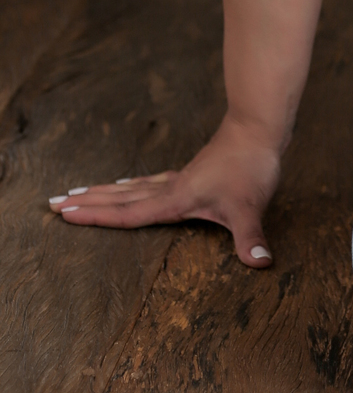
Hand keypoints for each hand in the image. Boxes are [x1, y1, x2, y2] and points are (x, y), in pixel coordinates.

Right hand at [46, 114, 282, 268]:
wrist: (258, 128)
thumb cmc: (251, 167)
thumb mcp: (250, 207)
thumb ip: (251, 237)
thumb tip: (260, 263)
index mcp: (175, 199)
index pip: (127, 213)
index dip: (96, 216)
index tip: (65, 213)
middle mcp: (171, 188)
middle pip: (120, 197)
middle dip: (87, 203)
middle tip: (52, 204)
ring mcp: (179, 178)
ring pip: (132, 188)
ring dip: (104, 192)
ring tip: (77, 193)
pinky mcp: (190, 173)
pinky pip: (149, 182)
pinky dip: (132, 186)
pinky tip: (127, 183)